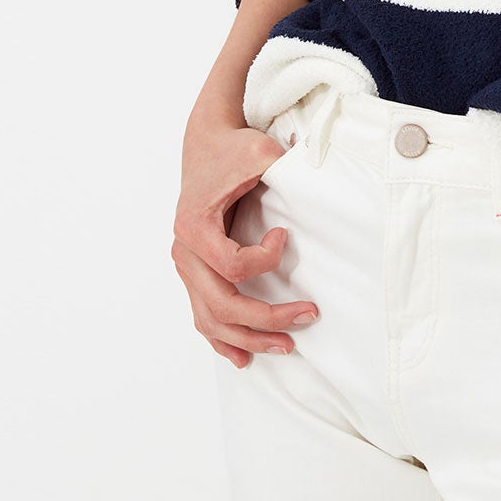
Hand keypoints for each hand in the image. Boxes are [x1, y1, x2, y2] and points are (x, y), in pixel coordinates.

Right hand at [171, 113, 320, 366]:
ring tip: (286, 346)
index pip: (232, 266)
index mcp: (195, 226)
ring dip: (248, 338)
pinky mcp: (194, 271)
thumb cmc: (233, 148)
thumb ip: (283, 165)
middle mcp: (185, 252)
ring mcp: (186, 265)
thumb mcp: (259, 151)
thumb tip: (316, 174)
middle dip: (266, 319)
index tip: (286, 235)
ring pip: (211, 319)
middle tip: (307, 316)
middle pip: (222, 304)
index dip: (266, 260)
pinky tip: (243, 357)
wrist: (206, 143)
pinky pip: (203, 314)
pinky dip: (222, 339)